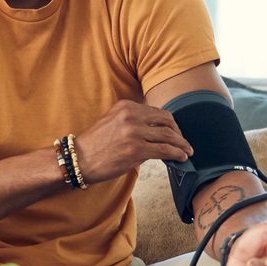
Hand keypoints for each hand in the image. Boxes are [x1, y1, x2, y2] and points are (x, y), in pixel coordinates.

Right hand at [74, 100, 192, 183]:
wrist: (79, 159)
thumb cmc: (95, 144)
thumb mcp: (112, 121)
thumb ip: (132, 120)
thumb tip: (155, 129)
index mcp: (126, 106)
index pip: (157, 112)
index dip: (170, 123)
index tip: (175, 132)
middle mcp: (131, 116)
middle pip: (166, 121)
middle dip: (178, 132)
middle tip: (183, 142)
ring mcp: (134, 132)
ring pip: (169, 136)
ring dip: (182, 144)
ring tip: (187, 151)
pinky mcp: (137, 150)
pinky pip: (165, 150)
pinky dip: (177, 154)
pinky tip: (181, 158)